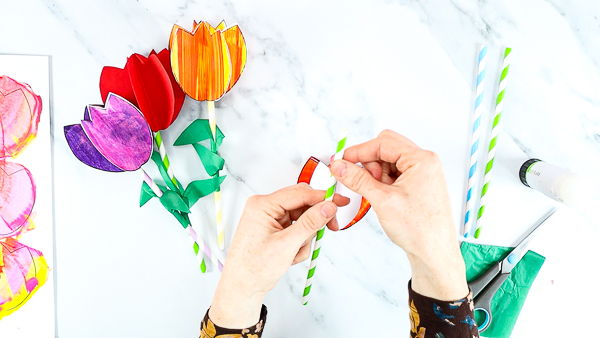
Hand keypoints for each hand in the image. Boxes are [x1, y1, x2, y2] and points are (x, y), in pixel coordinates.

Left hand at [209, 183, 348, 327]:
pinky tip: (291, 255)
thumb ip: (310, 223)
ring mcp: (269, 217)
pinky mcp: (273, 228)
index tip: (341, 202)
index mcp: (263, 205)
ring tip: (295, 253)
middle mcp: (265, 207)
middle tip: (330, 229)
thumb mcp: (287, 245)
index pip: (300, 193)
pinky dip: (299, 241)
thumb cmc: (254, 268)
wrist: (241, 287)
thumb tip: (328, 207)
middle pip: (302, 203)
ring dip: (305, 236)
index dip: (323, 198)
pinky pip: (296, 227)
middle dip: (314, 220)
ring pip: (301, 217)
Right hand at [330, 130, 467, 299]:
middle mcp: (425, 162)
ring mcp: (423, 173)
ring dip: (376, 172)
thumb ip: (358, 179)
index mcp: (422, 160)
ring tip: (374, 193)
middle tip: (358, 178)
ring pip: (389, 160)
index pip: (383, 143)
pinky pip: (395, 173)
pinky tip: (380, 196)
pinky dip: (383, 181)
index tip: (341, 160)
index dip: (358, 151)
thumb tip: (339, 166)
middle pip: (387, 147)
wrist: (434, 253)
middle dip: (368, 161)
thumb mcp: (382, 201)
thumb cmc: (420, 229)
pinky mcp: (418, 184)